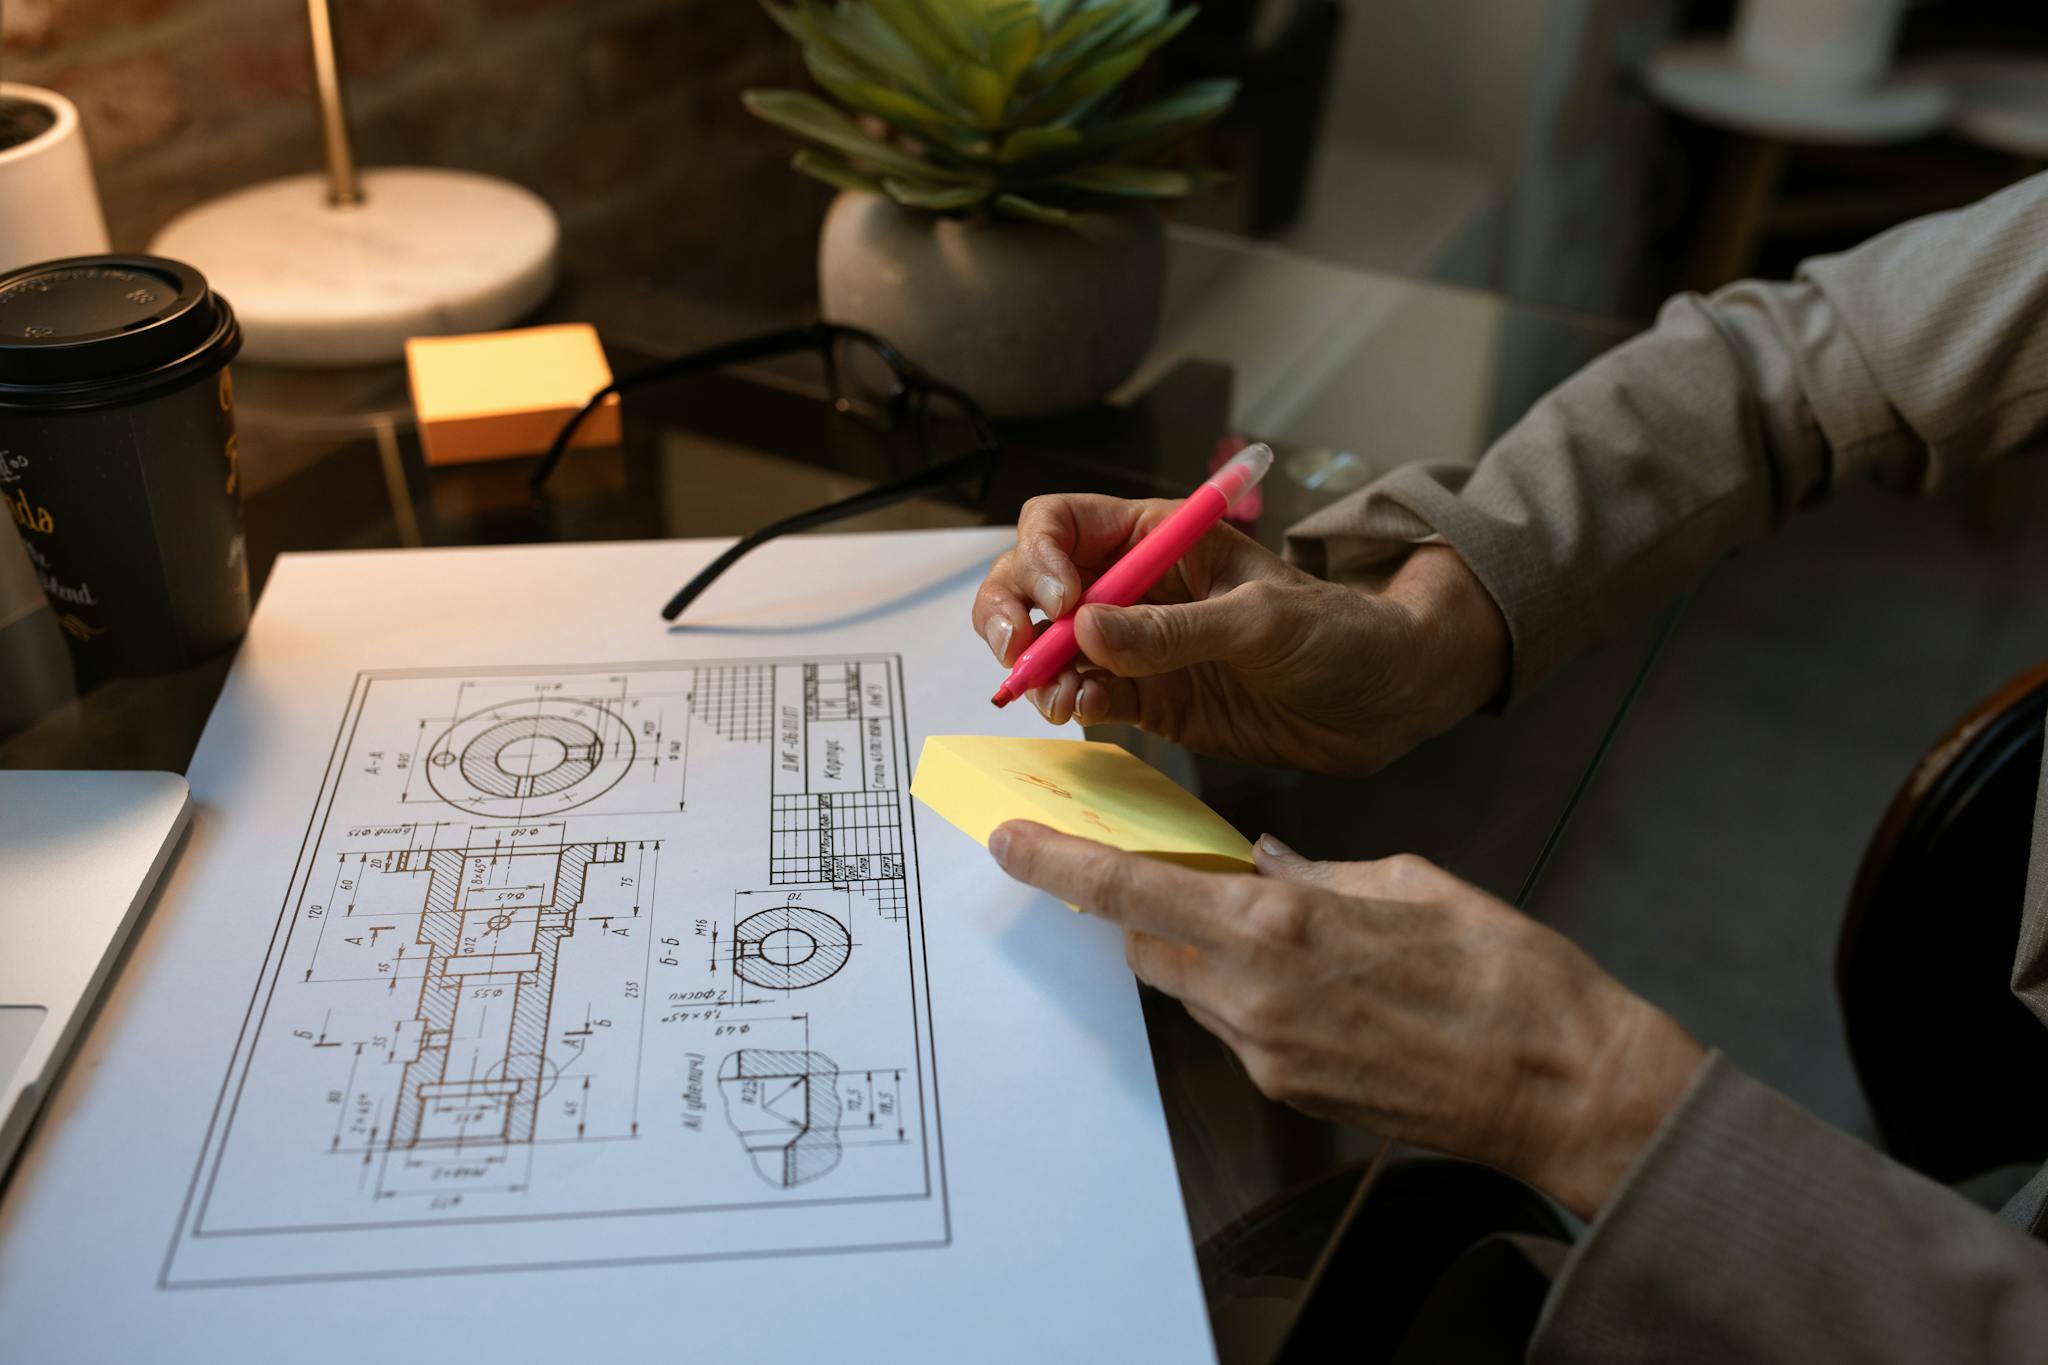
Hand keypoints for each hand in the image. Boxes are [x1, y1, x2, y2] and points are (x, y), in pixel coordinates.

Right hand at [972, 494, 1508, 774]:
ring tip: (1061, 698)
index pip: (1062, 524)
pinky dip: (1072, 703)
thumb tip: (1088, 630)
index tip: (1062, 601)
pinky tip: (1086, 712)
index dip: (1041, 555)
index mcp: (1158, 538)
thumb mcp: (1261, 621)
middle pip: (1033, 583)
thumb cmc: (1339, 633)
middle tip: (1019, 654)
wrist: (1383, 702)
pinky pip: (1086, 696)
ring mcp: (1136, 646)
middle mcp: (1134, 586)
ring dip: (1039, 669)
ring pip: (1050, 646)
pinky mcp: (1147, 700)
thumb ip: (1174, 631)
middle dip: (1012, 614)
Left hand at [987, 820, 1705, 1219]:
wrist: (1563, 1087)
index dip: (1061, 866)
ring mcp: (1269, 1052)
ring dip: (1206, 949)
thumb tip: (1268, 865)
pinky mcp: (1292, 1090)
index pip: (1131, 891)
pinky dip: (1250, 990)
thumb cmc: (1505, 972)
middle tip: (1169, 869)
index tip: (1012, 841)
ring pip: (1195, 987)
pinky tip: (1315, 977)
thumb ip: (1320, 875)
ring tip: (1271, 924)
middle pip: (1151, 942)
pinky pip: (1241, 1027)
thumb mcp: (1410, 883)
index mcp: (1280, 924)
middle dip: (1146, 905)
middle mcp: (1256, 993)